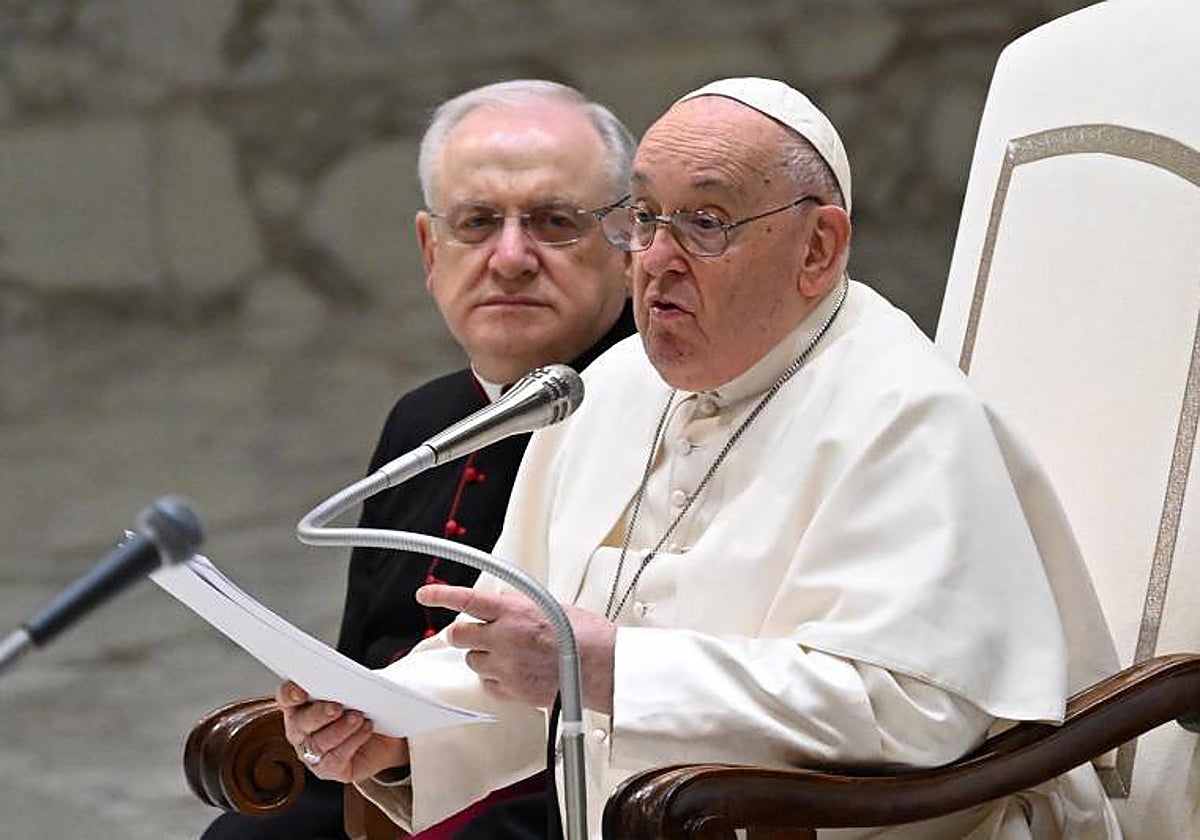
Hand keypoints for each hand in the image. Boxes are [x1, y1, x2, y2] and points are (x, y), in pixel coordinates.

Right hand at [276, 681, 408, 781]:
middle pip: (299, 722)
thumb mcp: (360, 690)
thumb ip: (348, 685)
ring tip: (358, 717)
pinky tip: (365, 729)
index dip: (290, 694)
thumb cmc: (368, 708)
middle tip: (337, 707)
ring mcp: (311, 752)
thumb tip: (353, 682)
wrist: (385, 736)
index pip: (286, 697)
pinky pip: (334, 759)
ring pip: (317, 743)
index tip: (301, 692)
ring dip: (340, 729)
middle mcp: (301, 730)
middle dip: (318, 714)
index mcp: (301, 704)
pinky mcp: (327, 769)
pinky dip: (352, 741)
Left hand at [416, 584, 615, 712]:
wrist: (603, 668)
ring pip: (472, 661)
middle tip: (476, 633)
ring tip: (509, 655)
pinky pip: (487, 684)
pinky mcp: (511, 690)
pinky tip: (514, 672)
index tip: (425, 595)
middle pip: (458, 634)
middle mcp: (505, 638)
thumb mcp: (550, 605)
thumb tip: (499, 603)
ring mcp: (506, 666)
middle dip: (463, 633)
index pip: (467, 600)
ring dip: (483, 655)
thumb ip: (518, 605)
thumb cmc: (586, 636)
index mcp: (515, 611)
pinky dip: (494, 678)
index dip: (441, 596)